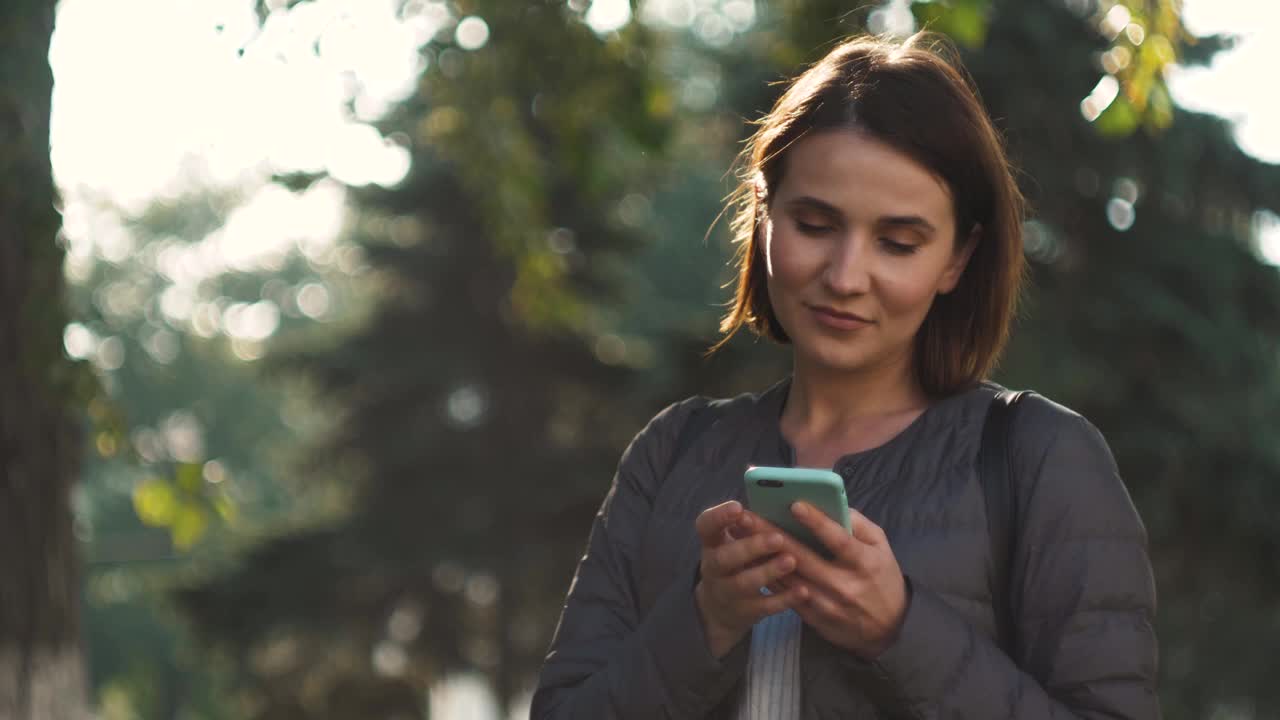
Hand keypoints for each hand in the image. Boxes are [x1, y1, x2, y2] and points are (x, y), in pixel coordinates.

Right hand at [693, 500, 808, 657]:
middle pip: (724, 558)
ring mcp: (726, 592)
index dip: (719, 517)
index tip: (739, 507)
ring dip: (767, 572)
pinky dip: (783, 599)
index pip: (705, 527)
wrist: (720, 609)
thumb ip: (749, 526)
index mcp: (711, 543)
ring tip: (791, 560)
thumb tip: (785, 499)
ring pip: (743, 583)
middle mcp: (713, 568)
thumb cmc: (738, 562)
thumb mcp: (733, 542)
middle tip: (777, 537)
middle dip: (750, 547)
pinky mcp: (743, 612)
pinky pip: (763, 607)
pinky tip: (803, 590)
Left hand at [760, 502, 907, 658]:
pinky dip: (766, 577)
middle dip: (771, 534)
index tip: (794, 504)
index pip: (838, 540)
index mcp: (864, 563)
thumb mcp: (882, 547)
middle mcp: (843, 585)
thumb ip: (858, 525)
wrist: (889, 629)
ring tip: (739, 534)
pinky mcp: (813, 618)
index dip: (817, 522)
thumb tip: (831, 503)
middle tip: (746, 516)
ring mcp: (826, 604)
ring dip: (760, 555)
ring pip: (787, 578)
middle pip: (802, 557)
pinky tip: (748, 561)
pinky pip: (785, 595)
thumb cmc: (883, 578)